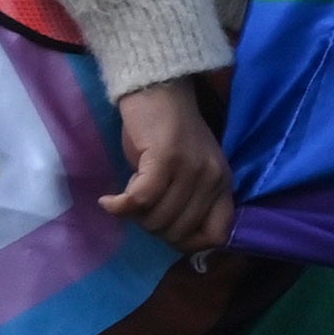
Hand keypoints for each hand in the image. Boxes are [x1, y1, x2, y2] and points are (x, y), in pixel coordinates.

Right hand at [111, 77, 237, 252]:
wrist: (159, 91)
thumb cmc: (169, 133)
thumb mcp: (190, 171)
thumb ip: (189, 200)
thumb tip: (172, 237)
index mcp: (223, 184)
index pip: (217, 234)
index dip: (189, 244)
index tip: (165, 232)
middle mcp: (212, 179)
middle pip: (178, 231)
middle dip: (152, 228)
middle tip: (138, 209)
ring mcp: (190, 169)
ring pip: (157, 218)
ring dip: (135, 216)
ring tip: (127, 198)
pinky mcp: (165, 159)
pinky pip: (140, 200)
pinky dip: (120, 206)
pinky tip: (110, 201)